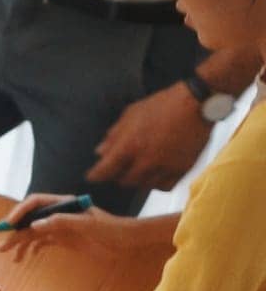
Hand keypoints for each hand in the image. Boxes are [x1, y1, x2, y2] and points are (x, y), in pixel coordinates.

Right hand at [0, 194, 134, 261]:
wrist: (126, 241)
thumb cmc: (110, 229)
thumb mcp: (86, 224)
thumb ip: (61, 222)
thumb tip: (34, 226)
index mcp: (62, 204)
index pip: (34, 203)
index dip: (19, 212)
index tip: (9, 226)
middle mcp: (58, 214)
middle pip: (29, 220)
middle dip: (14, 232)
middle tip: (1, 246)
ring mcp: (59, 227)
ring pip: (33, 233)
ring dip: (21, 244)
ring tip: (13, 257)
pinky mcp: (63, 239)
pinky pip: (42, 243)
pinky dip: (32, 249)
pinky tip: (27, 257)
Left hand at [86, 83, 210, 189]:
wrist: (197, 103)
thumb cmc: (162, 104)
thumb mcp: (131, 114)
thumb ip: (114, 135)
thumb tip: (99, 152)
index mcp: (129, 146)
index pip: (104, 172)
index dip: (95, 176)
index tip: (92, 176)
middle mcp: (145, 161)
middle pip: (123, 182)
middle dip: (118, 176)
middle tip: (120, 168)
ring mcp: (164, 167)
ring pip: (143, 186)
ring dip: (138, 179)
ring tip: (140, 168)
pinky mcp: (182, 170)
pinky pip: (163, 187)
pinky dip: (156, 183)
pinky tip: (156, 173)